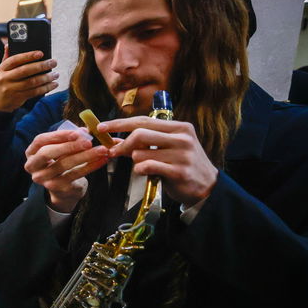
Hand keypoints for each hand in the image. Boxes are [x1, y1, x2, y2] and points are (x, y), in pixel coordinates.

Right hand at [0, 51, 57, 112]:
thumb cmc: (4, 81)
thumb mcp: (2, 70)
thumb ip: (7, 58)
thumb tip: (9, 45)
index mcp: (1, 69)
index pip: (15, 60)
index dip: (28, 56)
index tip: (41, 53)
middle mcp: (4, 79)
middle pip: (25, 71)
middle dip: (41, 66)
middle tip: (53, 62)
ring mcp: (11, 89)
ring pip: (32, 82)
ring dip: (46, 78)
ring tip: (56, 74)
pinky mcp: (18, 98)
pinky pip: (34, 92)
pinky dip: (46, 88)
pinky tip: (53, 84)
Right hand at [23, 128, 109, 212]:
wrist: (64, 189)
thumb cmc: (62, 162)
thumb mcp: (62, 149)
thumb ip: (70, 139)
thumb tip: (85, 130)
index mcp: (31, 153)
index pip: (40, 141)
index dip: (58, 136)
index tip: (76, 133)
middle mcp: (33, 166)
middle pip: (47, 153)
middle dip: (69, 146)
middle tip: (88, 141)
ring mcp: (43, 179)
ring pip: (64, 164)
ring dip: (85, 156)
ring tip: (101, 149)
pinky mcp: (57, 187)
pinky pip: (75, 174)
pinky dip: (90, 166)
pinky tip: (102, 160)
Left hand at [98, 116, 218, 205]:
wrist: (206, 186)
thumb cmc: (182, 164)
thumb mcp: (170, 146)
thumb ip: (148, 140)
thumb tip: (115, 139)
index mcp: (180, 127)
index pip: (144, 120)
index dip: (119, 124)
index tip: (101, 127)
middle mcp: (182, 138)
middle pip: (139, 134)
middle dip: (122, 145)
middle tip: (114, 152)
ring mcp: (182, 154)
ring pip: (140, 153)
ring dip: (135, 161)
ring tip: (146, 166)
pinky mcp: (178, 171)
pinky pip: (146, 167)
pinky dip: (140, 170)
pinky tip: (147, 172)